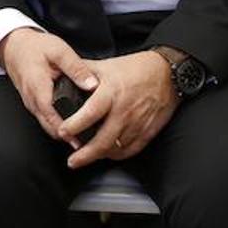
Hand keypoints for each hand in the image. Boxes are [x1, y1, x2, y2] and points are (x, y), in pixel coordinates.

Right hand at [0, 27, 98, 137]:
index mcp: (39, 87)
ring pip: (48, 126)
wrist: (14, 47)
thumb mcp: (59, 50)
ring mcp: (32, 104)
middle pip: (50, 127)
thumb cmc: (34, 47)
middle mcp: (33, 100)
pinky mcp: (33, 104)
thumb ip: (76, 68)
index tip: (83, 137)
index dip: (67, 128)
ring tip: (85, 138)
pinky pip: (46, 120)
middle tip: (90, 143)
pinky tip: (74, 125)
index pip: (52, 115)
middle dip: (69, 136)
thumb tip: (93, 85)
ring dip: (64, 133)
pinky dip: (59, 126)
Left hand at [59, 50, 177, 168]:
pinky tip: (106, 154)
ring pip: (116, 149)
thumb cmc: (135, 69)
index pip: (90, 114)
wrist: (167, 74)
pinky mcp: (148, 132)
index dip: (74, 126)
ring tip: (84, 158)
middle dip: (85, 155)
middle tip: (72, 161)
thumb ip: (82, 72)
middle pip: (103, 140)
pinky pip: (130, 150)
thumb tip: (61, 75)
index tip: (62, 132)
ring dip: (99, 156)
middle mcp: (124, 111)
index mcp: (111, 93)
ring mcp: (137, 123)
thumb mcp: (105, 65)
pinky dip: (117, 155)